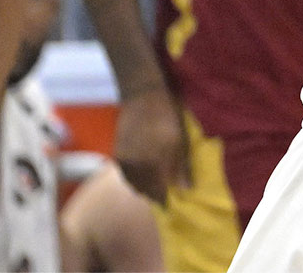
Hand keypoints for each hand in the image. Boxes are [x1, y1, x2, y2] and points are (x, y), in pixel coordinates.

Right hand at [113, 86, 189, 204]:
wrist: (142, 96)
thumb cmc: (168, 116)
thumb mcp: (181, 141)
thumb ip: (182, 167)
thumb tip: (186, 189)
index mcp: (154, 164)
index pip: (159, 193)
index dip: (165, 200)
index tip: (172, 204)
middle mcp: (136, 166)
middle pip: (145, 191)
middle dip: (155, 195)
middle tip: (166, 193)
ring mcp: (124, 161)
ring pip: (133, 184)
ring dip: (144, 187)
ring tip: (156, 184)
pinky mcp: (117, 155)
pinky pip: (126, 175)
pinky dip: (135, 179)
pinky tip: (144, 174)